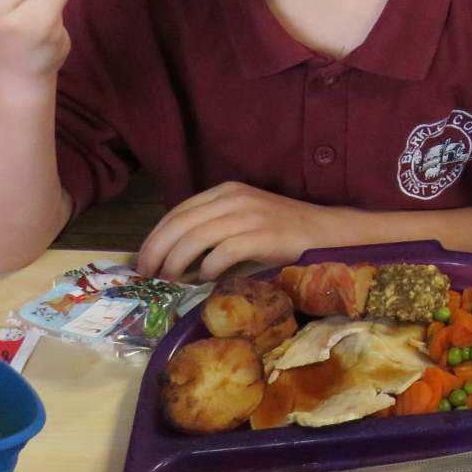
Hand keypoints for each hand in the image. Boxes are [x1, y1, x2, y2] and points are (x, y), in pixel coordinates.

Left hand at [136, 182, 347, 281]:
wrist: (328, 231)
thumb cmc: (283, 230)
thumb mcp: (244, 218)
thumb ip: (213, 227)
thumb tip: (174, 257)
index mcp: (226, 191)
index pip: (178, 211)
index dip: (155, 237)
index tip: (143, 261)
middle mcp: (234, 198)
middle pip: (181, 224)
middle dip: (157, 251)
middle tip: (148, 276)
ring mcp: (250, 215)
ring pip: (197, 237)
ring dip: (177, 262)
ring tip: (170, 281)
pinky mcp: (265, 235)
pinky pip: (225, 251)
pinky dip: (209, 267)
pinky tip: (205, 280)